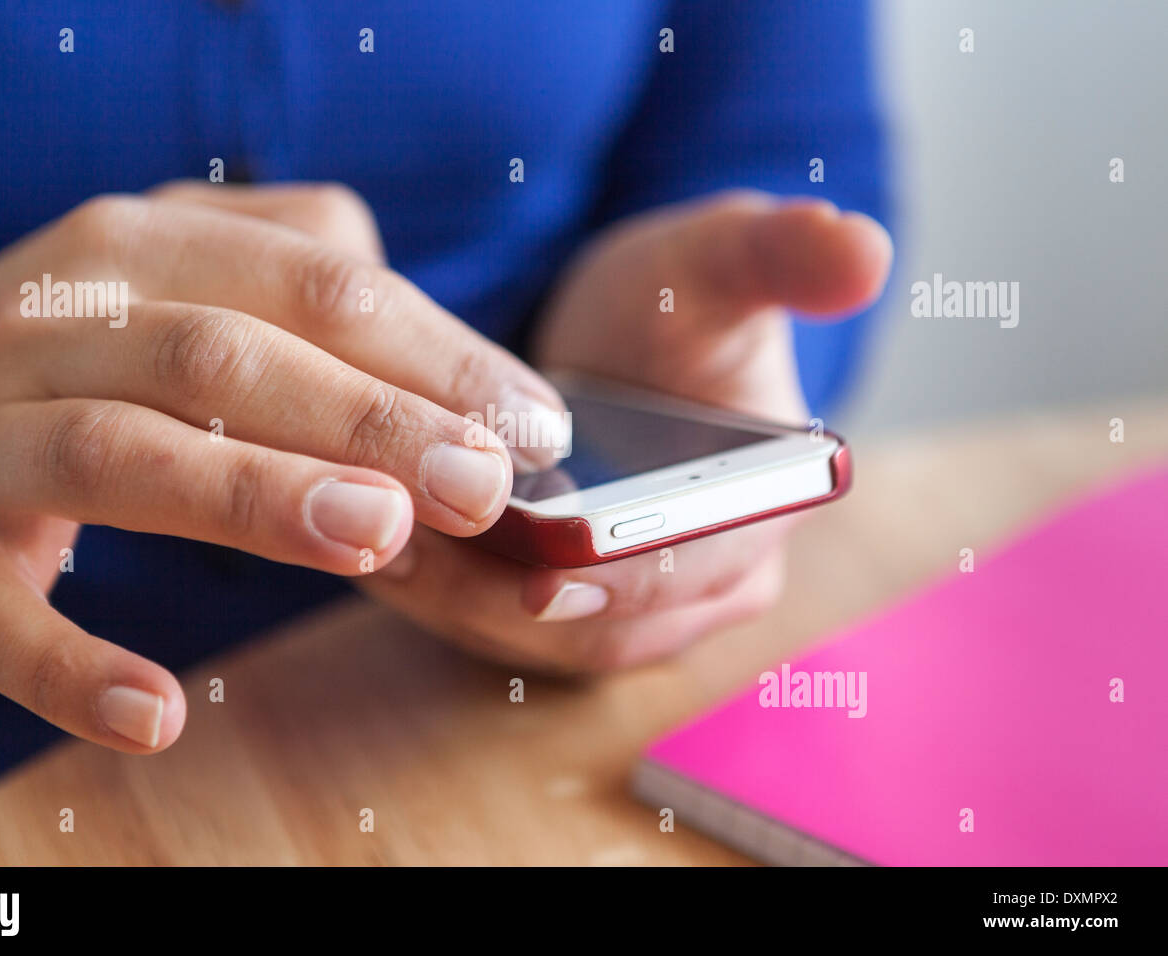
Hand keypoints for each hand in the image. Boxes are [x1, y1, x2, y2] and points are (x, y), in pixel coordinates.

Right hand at [0, 181, 565, 749]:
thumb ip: (304, 266)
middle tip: (480, 483)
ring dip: (252, 497)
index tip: (530, 426)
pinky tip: (154, 717)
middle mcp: (62, 326)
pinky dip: (68, 666)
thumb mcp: (173, 262)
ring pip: (124, 455)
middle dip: (367, 419)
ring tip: (376, 541)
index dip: (436, 354)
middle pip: (227, 359)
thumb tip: (459, 355)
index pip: (316, 286)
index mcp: (144, 248)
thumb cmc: (69, 340)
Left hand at [360, 192, 890, 672]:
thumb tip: (864, 250)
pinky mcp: (580, 613)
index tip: (547, 575)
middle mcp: (717, 578)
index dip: (630, 582)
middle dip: (514, 602)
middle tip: (420, 554)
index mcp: (770, 505)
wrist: (621, 343)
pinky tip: (386, 555)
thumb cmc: (674, 301)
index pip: (701, 570)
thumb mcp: (718, 262)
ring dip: (465, 607)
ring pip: (553, 640)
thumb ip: (782, 254)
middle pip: (615, 626)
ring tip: (385, 549)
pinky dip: (448, 602)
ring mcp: (646, 608)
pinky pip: (511, 631)